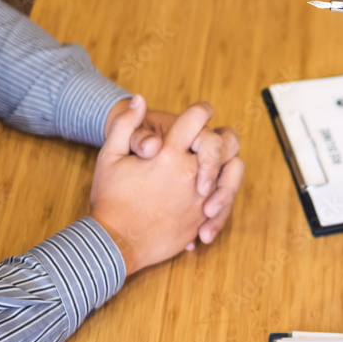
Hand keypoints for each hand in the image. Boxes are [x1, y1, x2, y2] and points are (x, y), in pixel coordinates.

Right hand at [92, 96, 242, 274]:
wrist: (115, 242)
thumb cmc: (111, 198)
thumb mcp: (109, 156)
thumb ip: (125, 125)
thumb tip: (140, 100)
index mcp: (168, 153)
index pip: (197, 117)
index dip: (200, 111)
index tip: (197, 116)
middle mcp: (190, 173)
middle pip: (225, 142)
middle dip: (221, 138)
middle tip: (207, 145)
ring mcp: (200, 197)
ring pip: (233, 173)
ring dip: (227, 167)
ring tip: (212, 171)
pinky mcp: (201, 219)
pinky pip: (225, 204)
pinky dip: (221, 199)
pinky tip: (207, 200)